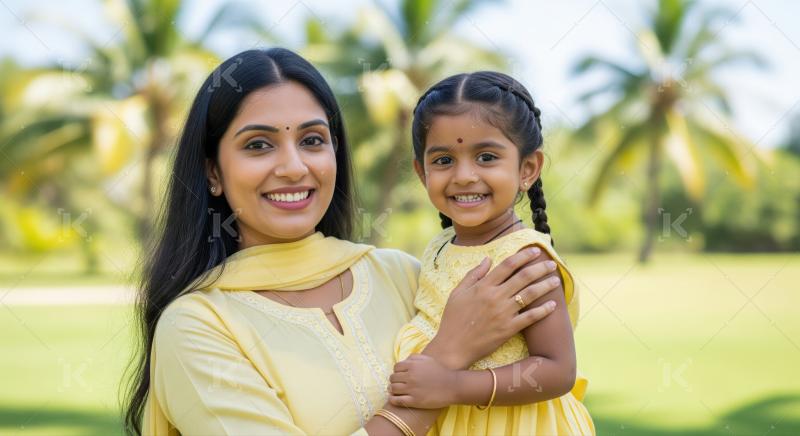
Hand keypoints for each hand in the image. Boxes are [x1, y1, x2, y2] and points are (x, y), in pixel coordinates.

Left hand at [388, 354, 457, 408]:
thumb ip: (415, 357)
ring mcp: (412, 389)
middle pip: (393, 378)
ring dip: (392, 390)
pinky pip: (397, 400)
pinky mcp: (414, 401)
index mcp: (413, 365)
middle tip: (397, 383)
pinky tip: (393, 399)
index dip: (397, 371)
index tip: (400, 375)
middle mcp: (410, 376)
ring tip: (394, 391)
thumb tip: (404, 360)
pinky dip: (392, 399)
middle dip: (394, 380)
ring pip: (393, 389)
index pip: (396, 367)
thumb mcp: (428, 359)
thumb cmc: (441, 372)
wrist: (452, 386)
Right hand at [424, 247, 560, 369]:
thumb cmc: (452, 319)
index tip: (535, 251)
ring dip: (545, 285)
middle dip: (540, 268)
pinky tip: (553, 305)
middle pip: (523, 277)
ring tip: (556, 280)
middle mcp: (495, 297)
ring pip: (530, 295)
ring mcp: (503, 313)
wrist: (452, 347)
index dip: (524, 256)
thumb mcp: (457, 292)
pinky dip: (543, 310)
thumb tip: (488, 259)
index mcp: (483, 286)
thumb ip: (473, 274)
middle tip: (552, 263)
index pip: (508, 265)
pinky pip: (530, 317)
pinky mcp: (508, 329)